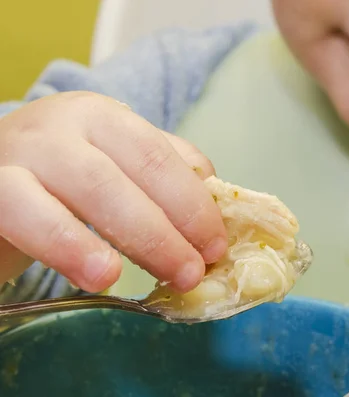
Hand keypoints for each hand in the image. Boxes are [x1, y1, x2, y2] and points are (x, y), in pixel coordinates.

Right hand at [0, 92, 226, 292]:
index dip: (193, 203)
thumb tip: (215, 194)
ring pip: (89, 188)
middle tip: (194, 271)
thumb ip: (162, 170)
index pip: (158, 156)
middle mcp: (63, 127)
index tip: (216, 245)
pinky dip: (70, 246)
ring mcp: (22, 154)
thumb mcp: (112, 162)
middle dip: (171, 228)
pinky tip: (100, 275)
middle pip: (128, 173)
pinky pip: (30, 215)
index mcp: (103, 118)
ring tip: (165, 276)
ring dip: (135, 237)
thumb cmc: (59, 175)